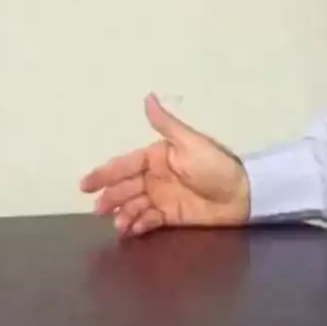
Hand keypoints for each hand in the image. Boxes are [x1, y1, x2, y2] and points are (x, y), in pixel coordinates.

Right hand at [79, 94, 250, 237]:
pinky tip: (133, 229)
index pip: (125, 164)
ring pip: (133, 205)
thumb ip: (166, 124)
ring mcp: (163, 197)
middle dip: (111, 197)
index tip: (84, 185)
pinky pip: (148, 220)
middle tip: (99, 209)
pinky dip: (138, 224)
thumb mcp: (190, 142)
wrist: (241, 194)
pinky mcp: (171, 216)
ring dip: (123, 213)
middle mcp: (157, 176)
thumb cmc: (215, 166)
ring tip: (119, 223)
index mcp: (158, 156)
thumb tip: (148, 97)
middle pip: (125, 186)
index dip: (104, 174)